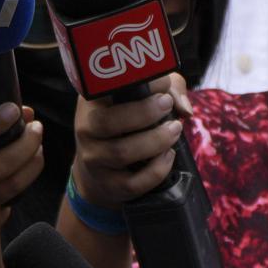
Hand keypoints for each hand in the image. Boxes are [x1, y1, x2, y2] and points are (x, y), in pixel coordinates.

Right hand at [68, 70, 186, 211]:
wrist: (100, 172)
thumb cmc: (127, 125)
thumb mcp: (141, 98)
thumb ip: (169, 89)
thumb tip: (182, 107)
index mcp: (91, 102)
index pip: (103, 89)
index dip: (134, 82)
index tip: (161, 84)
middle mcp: (86, 129)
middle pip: (107, 122)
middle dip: (144, 112)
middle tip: (167, 105)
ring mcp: (94, 159)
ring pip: (121, 152)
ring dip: (155, 140)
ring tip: (174, 130)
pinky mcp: (108, 184)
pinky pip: (132, 182)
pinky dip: (156, 169)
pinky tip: (168, 156)